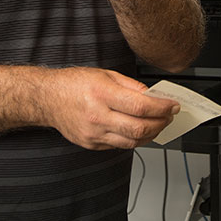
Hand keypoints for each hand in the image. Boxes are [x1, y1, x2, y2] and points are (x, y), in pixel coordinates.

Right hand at [39, 66, 179, 149]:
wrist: (47, 98)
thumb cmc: (74, 83)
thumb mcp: (106, 74)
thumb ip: (132, 86)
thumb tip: (153, 96)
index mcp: (102, 94)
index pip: (141, 106)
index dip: (162, 108)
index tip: (173, 106)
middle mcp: (97, 116)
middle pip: (139, 128)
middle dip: (161, 123)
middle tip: (169, 116)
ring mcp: (94, 133)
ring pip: (132, 142)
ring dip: (151, 134)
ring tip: (158, 124)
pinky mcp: (91, 144)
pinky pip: (120, 146)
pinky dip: (135, 139)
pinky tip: (140, 130)